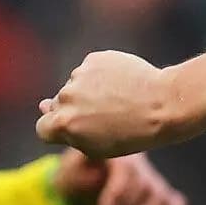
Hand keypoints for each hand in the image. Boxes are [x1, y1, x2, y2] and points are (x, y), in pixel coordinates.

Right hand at [36, 50, 174, 156]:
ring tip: (118, 100)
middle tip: (106, 115)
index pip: (43, 127)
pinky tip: (122, 85)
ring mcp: (79, 75)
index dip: (59, 130)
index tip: (78, 130)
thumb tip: (42, 105)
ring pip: (76, 85)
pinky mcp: (94, 59)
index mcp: (63, 124)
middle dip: (75, 109)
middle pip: (59, 104)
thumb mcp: (97, 145)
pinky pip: (91, 70)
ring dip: (89, 91)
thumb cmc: (132, 134)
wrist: (163, 106)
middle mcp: (66, 97)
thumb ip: (67, 130)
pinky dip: (101, 75)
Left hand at [52, 147, 188, 204]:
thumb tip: (97, 178)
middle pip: (144, 186)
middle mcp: (138, 161)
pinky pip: (175, 202)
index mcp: (116, 151)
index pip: (126, 169)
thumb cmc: (76, 175)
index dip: (116, 195)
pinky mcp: (159, 192)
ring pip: (159, 196)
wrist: (85, 175)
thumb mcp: (69, 173)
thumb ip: (79, 174)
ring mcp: (151, 176)